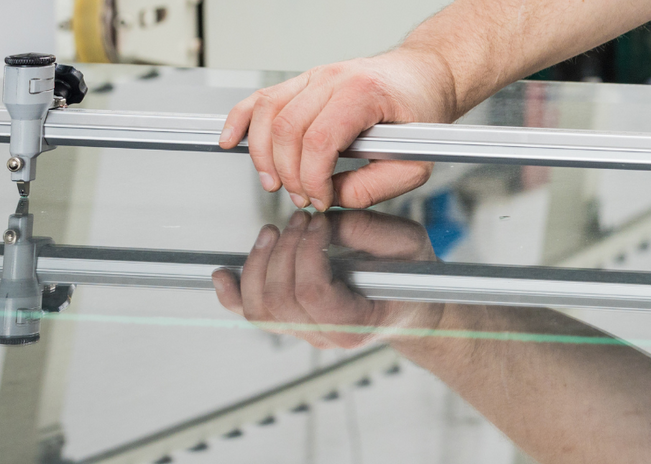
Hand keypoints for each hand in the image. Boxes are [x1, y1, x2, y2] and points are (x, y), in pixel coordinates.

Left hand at [213, 210, 442, 348]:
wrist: (414, 305)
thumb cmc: (414, 277)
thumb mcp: (408, 243)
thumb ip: (367, 230)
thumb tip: (320, 221)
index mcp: (358, 322)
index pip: (313, 294)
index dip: (306, 253)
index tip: (317, 223)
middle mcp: (327, 335)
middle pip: (280, 299)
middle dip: (283, 250)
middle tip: (297, 220)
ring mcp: (305, 332)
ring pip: (259, 308)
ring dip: (258, 264)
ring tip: (273, 233)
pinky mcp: (291, 322)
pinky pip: (252, 314)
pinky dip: (231, 294)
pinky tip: (222, 273)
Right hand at [219, 49, 457, 209]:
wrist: (421, 77)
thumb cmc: (420, 112)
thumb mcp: (416, 162)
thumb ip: (376, 187)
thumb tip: (334, 197)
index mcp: (364, 94)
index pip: (320, 140)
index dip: (313, 178)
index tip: (320, 199)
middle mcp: (334, 79)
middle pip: (288, 130)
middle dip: (288, 173)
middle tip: (301, 197)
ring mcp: (315, 77)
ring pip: (268, 113)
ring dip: (263, 155)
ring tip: (274, 183)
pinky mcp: (302, 82)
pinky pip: (261, 98)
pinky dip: (241, 120)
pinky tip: (230, 140)